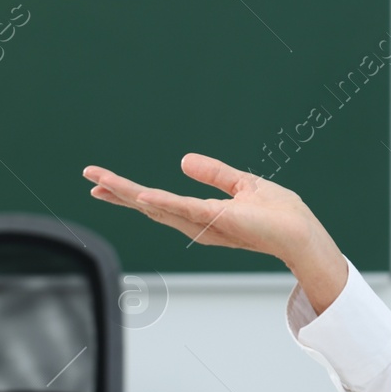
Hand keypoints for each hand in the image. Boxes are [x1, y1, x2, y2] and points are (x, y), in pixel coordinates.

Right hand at [83, 153, 348, 311]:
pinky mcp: (219, 220)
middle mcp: (197, 223)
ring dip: (128, 194)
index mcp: (200, 215)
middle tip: (89, 179)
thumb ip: (214, 174)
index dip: (129, 192)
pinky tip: (141, 196)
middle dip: (118, 192)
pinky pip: (185, 210)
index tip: (102, 182)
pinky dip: (163, 203)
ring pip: (158, 206)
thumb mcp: (242, 184)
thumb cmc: (279, 214)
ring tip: (100, 183)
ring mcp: (205, 223)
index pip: (157, 202)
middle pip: (149, 206)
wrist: (301, 232)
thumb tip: (184, 159)